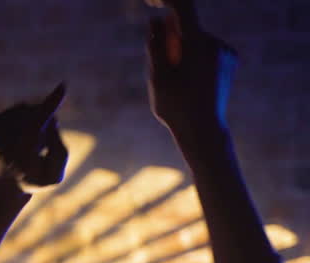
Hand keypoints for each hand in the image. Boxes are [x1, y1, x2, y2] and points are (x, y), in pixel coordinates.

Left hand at [0, 83, 68, 192]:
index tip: (62, 88)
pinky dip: (24, 120)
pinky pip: (18, 110)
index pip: (35, 125)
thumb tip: (50, 119)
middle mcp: (1, 144)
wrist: (0, 186)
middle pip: (36, 116)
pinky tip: (19, 139)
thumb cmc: (32, 180)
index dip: (49, 106)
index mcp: (19, 159)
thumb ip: (60, 150)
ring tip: (29, 145)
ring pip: (27, 110)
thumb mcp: (54, 175)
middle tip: (41, 146)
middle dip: (46, 123)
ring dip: (35, 123)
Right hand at [146, 0, 236, 139]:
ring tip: (176, 85)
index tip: (152, 3)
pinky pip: (206, 52)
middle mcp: (215, 43)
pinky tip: (190, 85)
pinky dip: (193, 60)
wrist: (204, 131)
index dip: (166, 1)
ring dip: (181, 53)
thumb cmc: (176, 106)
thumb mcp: (157, 75)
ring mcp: (225, 52)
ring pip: (195, 42)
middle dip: (170, 40)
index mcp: (197, 43)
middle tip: (160, 71)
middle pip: (187, 28)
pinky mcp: (229, 62)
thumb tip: (155, 20)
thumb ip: (156, 45)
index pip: (181, 8)